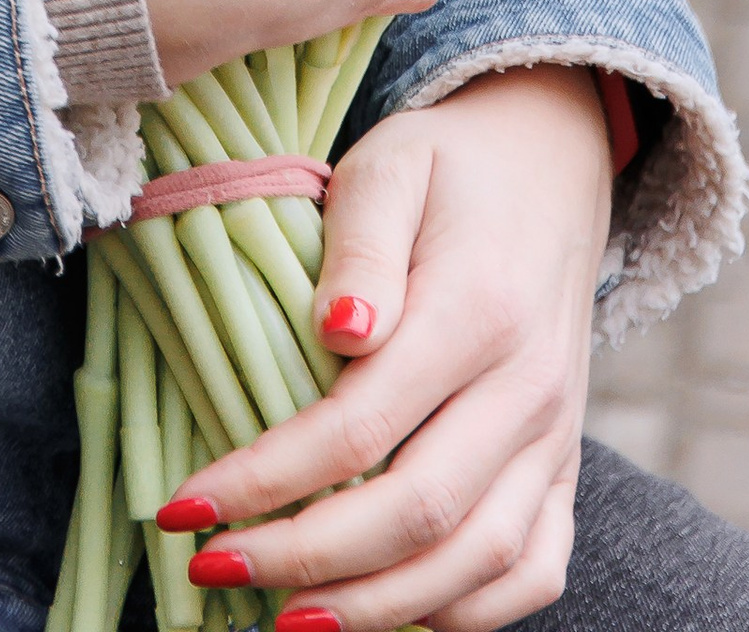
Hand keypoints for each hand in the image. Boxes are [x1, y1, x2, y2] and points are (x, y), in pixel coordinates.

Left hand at [172, 65, 615, 629]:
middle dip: (307, 561)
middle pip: (418, 512)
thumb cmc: (447, 166)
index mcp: (477, 310)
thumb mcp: (390, 166)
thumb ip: (361, 244)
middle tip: (214, 569)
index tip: (183, 507)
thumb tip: (335, 332)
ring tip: (287, 620)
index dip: (267, 480)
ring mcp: (556, 436)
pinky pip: (533, 570)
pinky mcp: (565, 466)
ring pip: (479, 561)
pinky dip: (465, 612)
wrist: (550, 162)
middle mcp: (528, 388)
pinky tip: (389, 613)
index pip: (360, 427)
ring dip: (379, 608)